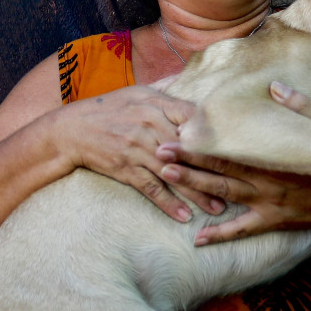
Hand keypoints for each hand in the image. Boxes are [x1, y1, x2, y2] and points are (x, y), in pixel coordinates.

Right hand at [54, 85, 224, 221]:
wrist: (71, 129)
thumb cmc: (109, 108)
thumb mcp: (139, 93)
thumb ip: (169, 97)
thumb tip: (196, 97)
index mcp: (156, 104)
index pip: (195, 119)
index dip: (217, 136)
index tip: (239, 150)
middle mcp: (150, 125)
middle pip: (190, 151)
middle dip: (215, 170)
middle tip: (238, 185)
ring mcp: (138, 148)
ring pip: (175, 173)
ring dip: (197, 193)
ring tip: (218, 207)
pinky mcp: (126, 168)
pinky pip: (151, 188)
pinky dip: (168, 203)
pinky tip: (184, 216)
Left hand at [156, 82, 310, 244]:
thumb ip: (300, 106)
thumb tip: (276, 86)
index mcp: (273, 156)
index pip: (231, 145)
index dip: (203, 138)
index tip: (177, 129)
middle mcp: (265, 179)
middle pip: (218, 167)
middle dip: (187, 158)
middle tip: (157, 150)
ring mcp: (267, 202)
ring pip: (223, 194)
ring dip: (194, 185)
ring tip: (165, 176)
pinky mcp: (273, 221)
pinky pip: (243, 229)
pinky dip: (220, 235)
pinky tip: (197, 239)